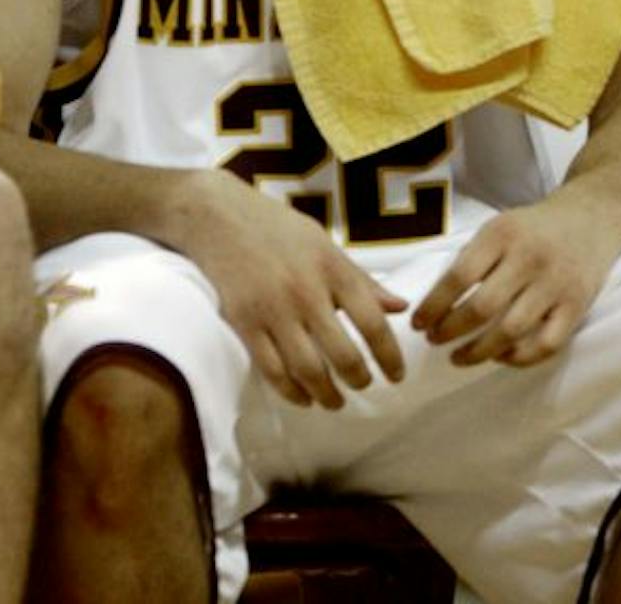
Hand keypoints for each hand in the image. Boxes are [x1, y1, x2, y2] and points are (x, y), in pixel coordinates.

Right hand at [171, 168, 408, 408]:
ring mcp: (273, 310)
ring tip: (335, 401)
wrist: (219, 218)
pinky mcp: (243, 324)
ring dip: (326, 393)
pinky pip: (271, 370)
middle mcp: (306, 293)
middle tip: (365, 387)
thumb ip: (363, 281)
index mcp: (333, 270)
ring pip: (306, 369)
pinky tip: (303, 398)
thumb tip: (401, 307)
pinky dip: (290, 391)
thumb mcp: (328, 247)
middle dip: (358, 379)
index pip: (372, 322)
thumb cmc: (281, 230)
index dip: (389, 355)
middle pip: (342, 353)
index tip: (397, 375)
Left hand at [408, 200, 620, 366]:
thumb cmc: (535, 227)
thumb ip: (473, 257)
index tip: (419, 324)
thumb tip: (436, 303)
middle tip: (436, 340)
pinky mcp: (578, 305)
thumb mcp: (500, 225)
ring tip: (459, 357)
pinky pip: (546, 344)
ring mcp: (556, 283)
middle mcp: (530, 258)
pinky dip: (520, 358)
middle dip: (450, 331)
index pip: (459, 277)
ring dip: (478, 352)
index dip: (433, 306)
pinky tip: (502, 356)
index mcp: (504, 234)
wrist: (593, 216)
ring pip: (511, 331)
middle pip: (482, 308)